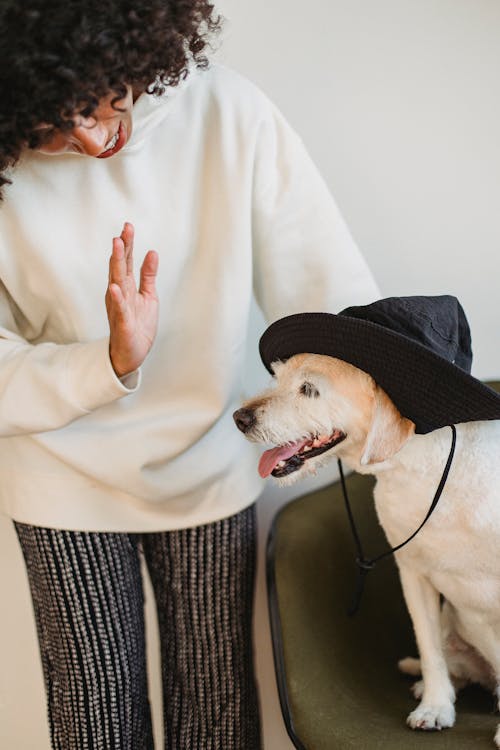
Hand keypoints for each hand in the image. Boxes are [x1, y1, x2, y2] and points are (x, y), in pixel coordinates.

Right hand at [105, 222, 158, 377]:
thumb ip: (148, 275)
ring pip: (117, 283)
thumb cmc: (138, 324)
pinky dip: (117, 298)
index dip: (127, 244)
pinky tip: (115, 287)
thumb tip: (152, 252)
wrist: (132, 353)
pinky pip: (119, 309)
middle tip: (123, 231)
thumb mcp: (148, 295)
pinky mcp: (122, 323)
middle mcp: (119, 294)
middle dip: (121, 249)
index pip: (125, 262)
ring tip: (117, 247)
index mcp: (125, 287)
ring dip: (116, 265)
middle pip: (119, 267)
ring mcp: (119, 307)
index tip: (128, 226)